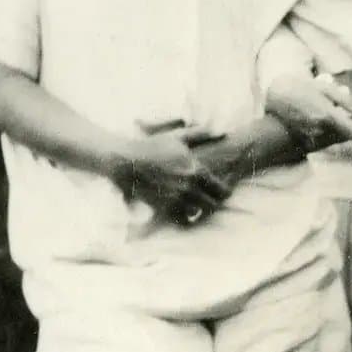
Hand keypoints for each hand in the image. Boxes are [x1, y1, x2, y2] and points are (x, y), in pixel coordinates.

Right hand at [112, 124, 231, 225]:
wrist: (125, 162)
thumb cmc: (152, 146)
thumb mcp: (178, 136)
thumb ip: (202, 133)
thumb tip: (223, 131)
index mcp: (197, 171)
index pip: (223, 190)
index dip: (225, 191)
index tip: (221, 190)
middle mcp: (189, 188)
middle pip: (213, 206)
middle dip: (213, 203)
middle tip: (209, 199)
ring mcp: (175, 200)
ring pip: (197, 214)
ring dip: (198, 210)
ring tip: (196, 204)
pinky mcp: (162, 208)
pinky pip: (180, 220)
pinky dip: (184, 217)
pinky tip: (182, 209)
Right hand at [265, 71, 351, 153]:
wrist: (274, 98)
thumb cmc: (300, 88)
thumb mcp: (325, 89)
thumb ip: (348, 101)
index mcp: (327, 117)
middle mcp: (319, 131)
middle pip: (347, 136)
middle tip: (350, 113)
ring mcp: (310, 139)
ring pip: (336, 139)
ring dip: (341, 129)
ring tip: (330, 111)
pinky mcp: (304, 143)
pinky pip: (325, 141)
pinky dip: (330, 133)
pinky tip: (321, 119)